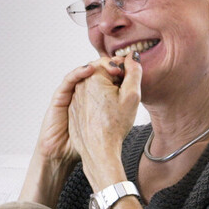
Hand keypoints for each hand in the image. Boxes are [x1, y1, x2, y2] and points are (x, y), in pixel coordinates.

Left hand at [68, 53, 141, 187]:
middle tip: (125, 94)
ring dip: (106, 91)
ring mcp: (75, 97)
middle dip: (115, 80)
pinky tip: (106, 114)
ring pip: (94, 86)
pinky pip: (88, 99)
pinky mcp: (74, 109)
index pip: (111, 63)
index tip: (130, 83)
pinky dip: (98, 102)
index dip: (124, 70)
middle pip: (101, 73)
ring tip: (116, 106)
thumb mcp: (131, 95)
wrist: (99, 151)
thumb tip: (132, 57)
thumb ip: (134, 72)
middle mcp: (80, 84)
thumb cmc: (115, 125)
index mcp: (92, 76)